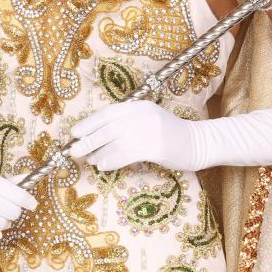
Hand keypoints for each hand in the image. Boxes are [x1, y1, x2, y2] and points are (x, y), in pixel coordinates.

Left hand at [69, 101, 199, 171]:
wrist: (198, 143)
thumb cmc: (169, 136)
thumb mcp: (147, 121)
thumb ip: (125, 126)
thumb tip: (94, 140)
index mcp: (138, 106)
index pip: (108, 113)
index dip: (89, 123)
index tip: (74, 132)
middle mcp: (142, 114)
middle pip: (108, 128)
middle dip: (88, 140)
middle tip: (73, 150)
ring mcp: (149, 129)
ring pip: (115, 142)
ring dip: (98, 153)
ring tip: (89, 160)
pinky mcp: (155, 146)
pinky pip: (126, 154)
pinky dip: (111, 160)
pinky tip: (103, 166)